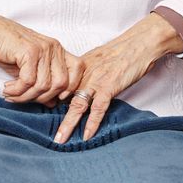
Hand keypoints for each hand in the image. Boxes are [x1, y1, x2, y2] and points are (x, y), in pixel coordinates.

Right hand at [0, 5, 81, 105]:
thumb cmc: (7, 48)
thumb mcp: (29, 68)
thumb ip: (43, 83)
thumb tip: (53, 104)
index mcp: (58, 50)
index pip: (78, 69)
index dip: (70, 87)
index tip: (51, 97)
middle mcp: (54, 48)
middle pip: (62, 84)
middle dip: (42, 98)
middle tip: (24, 98)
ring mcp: (43, 49)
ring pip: (43, 85)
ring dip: (25, 96)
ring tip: (12, 95)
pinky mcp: (29, 52)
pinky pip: (28, 81)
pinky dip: (17, 90)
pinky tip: (7, 88)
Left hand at [54, 13, 182, 143]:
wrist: (139, 43)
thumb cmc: (122, 51)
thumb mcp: (97, 59)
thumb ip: (85, 72)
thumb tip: (76, 87)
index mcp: (79, 67)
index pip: (59, 86)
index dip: (49, 100)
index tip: (42, 113)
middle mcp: (84, 74)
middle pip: (63, 97)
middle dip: (53, 115)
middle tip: (46, 131)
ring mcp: (96, 81)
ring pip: (77, 105)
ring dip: (68, 124)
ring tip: (60, 139)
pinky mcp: (109, 87)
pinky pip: (98, 108)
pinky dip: (92, 123)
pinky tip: (86, 135)